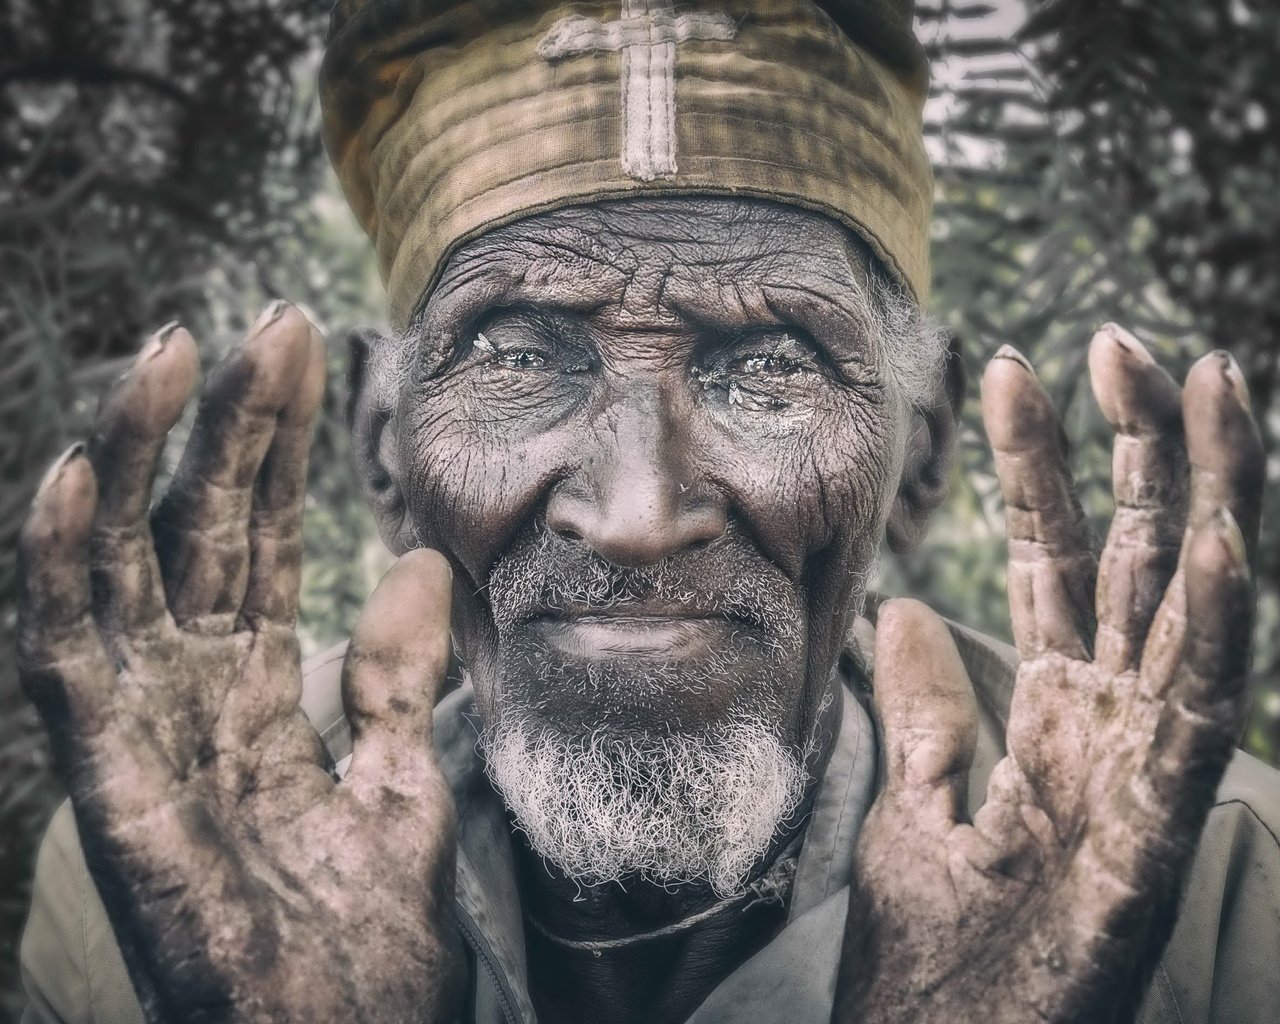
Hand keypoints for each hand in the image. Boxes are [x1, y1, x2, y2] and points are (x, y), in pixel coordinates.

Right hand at [17, 305, 463, 1023]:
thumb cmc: (366, 935)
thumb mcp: (402, 776)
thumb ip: (399, 673)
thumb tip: (419, 559)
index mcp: (257, 692)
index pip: (261, 541)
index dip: (278, 449)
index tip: (306, 353)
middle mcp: (189, 695)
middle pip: (199, 532)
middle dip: (228, 427)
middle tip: (263, 326)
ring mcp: (143, 732)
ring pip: (122, 566)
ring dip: (137, 459)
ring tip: (169, 354)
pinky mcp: (109, 781)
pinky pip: (69, 658)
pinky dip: (63, 566)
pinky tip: (76, 475)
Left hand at [833, 325, 1262, 1023]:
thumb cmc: (935, 945)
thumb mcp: (912, 801)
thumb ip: (922, 706)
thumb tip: (904, 604)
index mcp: (1053, 708)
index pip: (1052, 559)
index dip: (1040, 466)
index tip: (1011, 366)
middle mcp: (1111, 720)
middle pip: (1137, 556)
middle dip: (1135, 447)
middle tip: (1120, 339)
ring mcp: (1145, 766)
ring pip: (1193, 605)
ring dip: (1209, 494)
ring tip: (1211, 382)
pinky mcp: (1159, 828)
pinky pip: (1200, 712)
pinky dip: (1220, 625)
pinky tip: (1226, 540)